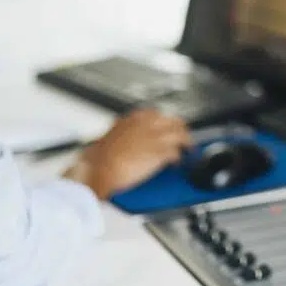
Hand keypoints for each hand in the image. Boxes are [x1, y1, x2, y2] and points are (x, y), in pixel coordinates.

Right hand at [63, 108, 191, 199]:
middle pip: (175, 122)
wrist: (98, 170)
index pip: (159, 115)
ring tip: (187, 150)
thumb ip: (120, 133)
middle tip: (183, 139)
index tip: (168, 129)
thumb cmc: (99, 158)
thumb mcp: (109, 137)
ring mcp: (156, 137)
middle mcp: (148, 124)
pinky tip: (177, 163)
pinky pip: (176, 153)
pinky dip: (179, 158)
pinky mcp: (160, 153)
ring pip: (180, 135)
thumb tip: (121, 138)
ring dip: (185, 143)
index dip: (166, 123)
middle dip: (181, 130)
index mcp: (135, 118)